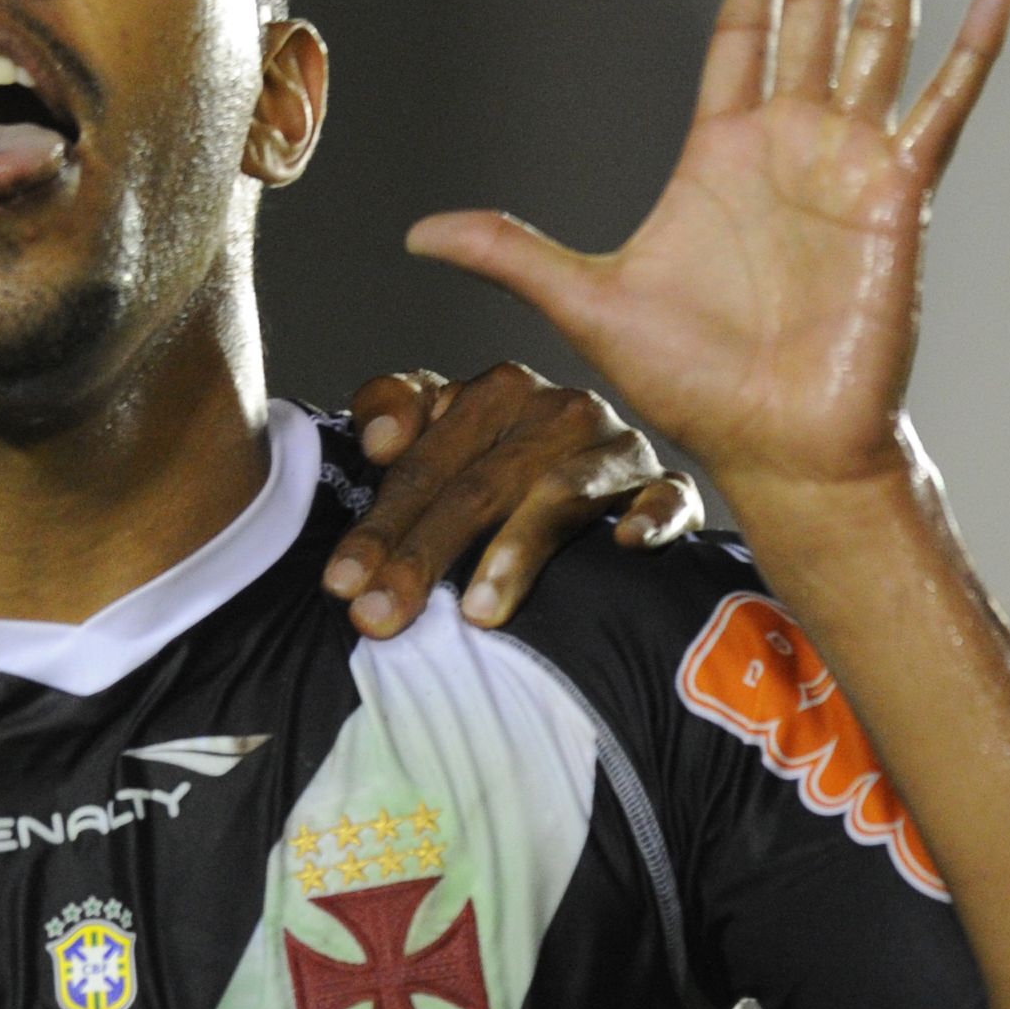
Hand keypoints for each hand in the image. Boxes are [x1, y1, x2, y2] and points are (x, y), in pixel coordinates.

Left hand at [327, 363, 703, 632]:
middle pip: (481, 485)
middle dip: (425, 554)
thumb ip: (394, 409)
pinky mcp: (667, 485)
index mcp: (499, 391)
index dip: (380, 524)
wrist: (605, 468)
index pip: (426, 461)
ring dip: (518, 551)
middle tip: (383, 617)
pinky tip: (627, 546)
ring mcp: (616, 448)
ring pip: (561, 494)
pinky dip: (652, 516)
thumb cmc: (504, 461)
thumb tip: (379, 439)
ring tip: (478, 611)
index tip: (341, 586)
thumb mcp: (443, 431)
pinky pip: (669, 496)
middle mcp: (559, 410)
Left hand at [406, 0, 1009, 505]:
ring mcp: (852, 165)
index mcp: (723, 152)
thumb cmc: (695, 387)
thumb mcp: (588, 304)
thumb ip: (513, 254)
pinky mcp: (902, 198)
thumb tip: (419, 232)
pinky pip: (941, 109)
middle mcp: (794, 143)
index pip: (746, 29)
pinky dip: (972, 53)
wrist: (780, 448)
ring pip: (883, 33)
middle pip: (816, 4)